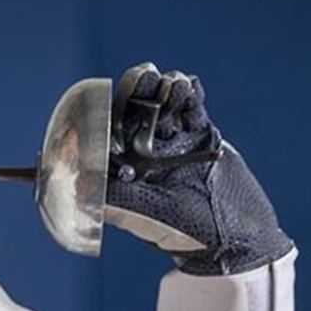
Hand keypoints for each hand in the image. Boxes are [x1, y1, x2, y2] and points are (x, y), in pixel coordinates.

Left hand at [104, 63, 293, 274]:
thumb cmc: (183, 231)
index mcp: (126, 167)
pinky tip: (189, 84)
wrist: (236, 235)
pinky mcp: (202, 137)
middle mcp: (147, 151)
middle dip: (139, 92)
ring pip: (164, 107)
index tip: (109, 95)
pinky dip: (191, 96)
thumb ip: (110, 197)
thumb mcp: (141, 214)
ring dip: (166, 90)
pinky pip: (193, 110)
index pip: (111, 132)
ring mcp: (174, 142)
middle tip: (145, 74)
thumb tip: (74, 186)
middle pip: (137, 113)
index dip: (109, 111)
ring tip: (173, 82)